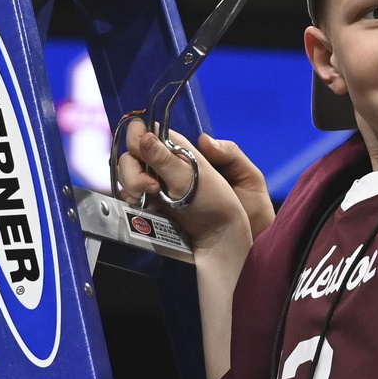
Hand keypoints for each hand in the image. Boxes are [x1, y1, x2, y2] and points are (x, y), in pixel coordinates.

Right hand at [113, 120, 264, 250]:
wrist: (237, 245)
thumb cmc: (248, 208)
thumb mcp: (245, 179)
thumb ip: (225, 154)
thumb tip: (193, 138)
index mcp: (190, 154)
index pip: (154, 134)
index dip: (141, 135)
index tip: (141, 144)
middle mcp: (171, 168)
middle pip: (134, 155)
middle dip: (132, 165)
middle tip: (150, 183)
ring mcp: (160, 189)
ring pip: (129, 176)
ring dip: (130, 180)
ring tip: (150, 193)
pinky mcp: (154, 210)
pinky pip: (131, 198)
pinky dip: (131, 199)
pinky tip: (142, 204)